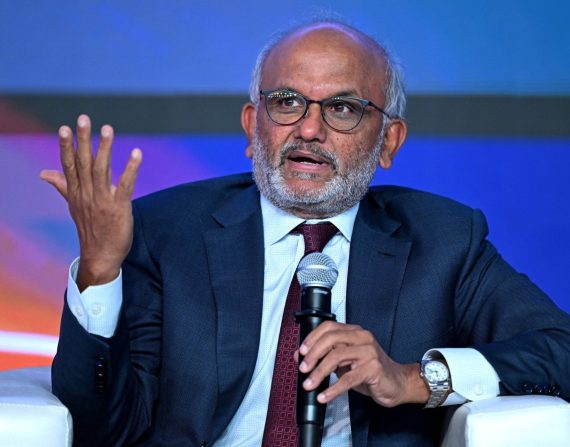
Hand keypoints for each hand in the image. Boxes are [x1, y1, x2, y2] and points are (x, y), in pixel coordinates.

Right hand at [40, 114, 142, 290]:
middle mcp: (86, 194)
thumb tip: (43, 173)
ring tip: (107, 129)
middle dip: (83, 140)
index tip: (64, 127)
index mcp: (76, 192)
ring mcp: (102, 201)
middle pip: (83, 163)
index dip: (66, 146)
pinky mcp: (119, 208)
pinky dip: (131, 169)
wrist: (101, 257)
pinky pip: (125, 185)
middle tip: (83, 119)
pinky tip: (136, 153)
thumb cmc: (90, 229)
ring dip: (104, 149)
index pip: (69, 165)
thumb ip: (62, 185)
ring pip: (102, 170)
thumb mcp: (74, 205)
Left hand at [298, 321, 429, 406]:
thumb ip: (329, 355)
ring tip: (309, 384)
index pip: (328, 327)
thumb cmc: (370, 372)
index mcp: (354, 332)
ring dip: (319, 372)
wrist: (397, 383)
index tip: (300, 352)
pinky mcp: (373, 369)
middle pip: (331, 339)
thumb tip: (305, 358)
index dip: (312, 338)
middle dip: (313, 354)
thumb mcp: (347, 360)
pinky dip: (333, 389)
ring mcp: (368, 352)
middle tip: (303, 368)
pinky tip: (324, 396)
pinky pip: (348, 379)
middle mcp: (362, 338)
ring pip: (337, 357)